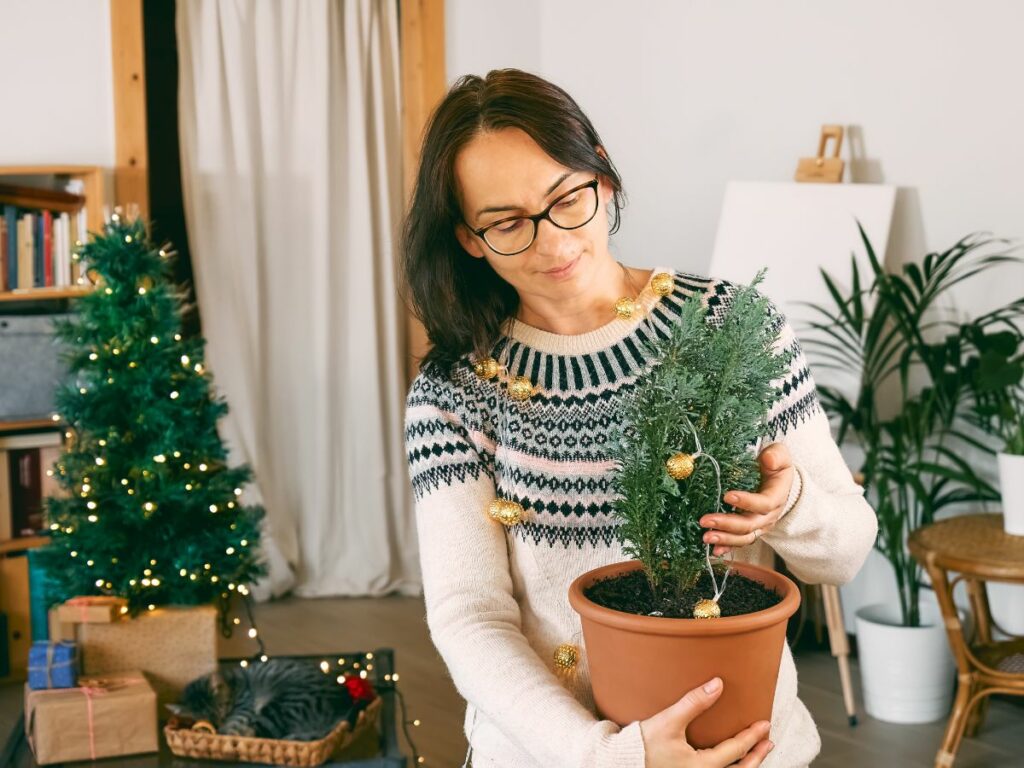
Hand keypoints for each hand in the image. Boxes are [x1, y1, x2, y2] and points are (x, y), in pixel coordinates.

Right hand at [639, 677, 773, 766]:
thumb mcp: (668, 722)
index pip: (736, 750)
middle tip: (768, 742)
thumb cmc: (643, 746)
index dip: (752, 736)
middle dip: (757, 756)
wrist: (622, 763)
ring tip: (755, 753)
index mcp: (702, 767)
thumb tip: (717, 684)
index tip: (764, 724)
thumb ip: (694, 703)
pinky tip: (728, 759)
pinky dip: (729, 766)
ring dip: (746, 764)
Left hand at [699, 443, 793, 556]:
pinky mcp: (749, 529)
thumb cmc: (775, 465)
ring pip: (744, 537)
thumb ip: (776, 455)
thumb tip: (768, 459)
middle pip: (749, 524)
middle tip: (705, 521)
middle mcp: (768, 516)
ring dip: (724, 539)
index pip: (763, 503)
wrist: (777, 480)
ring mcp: (759, 525)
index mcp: (776, 496)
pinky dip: (727, 547)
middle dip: (727, 524)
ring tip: (706, 537)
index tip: (727, 496)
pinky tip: (714, 550)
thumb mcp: (779, 455)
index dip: (747, 502)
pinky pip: (739, 542)